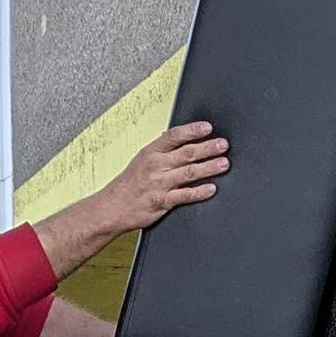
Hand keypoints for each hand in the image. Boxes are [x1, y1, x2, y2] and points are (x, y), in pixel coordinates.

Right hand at [96, 121, 225, 232]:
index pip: (174, 136)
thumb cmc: (128, 184)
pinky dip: (199, 192)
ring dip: (209, 168)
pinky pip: (184, 195)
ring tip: (223, 164)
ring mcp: (159, 184)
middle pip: (186, 153)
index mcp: (150, 152)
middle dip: (207, 148)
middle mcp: (155, 166)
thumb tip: (176, 137)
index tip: (207, 127)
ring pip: (189, 173)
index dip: (192, 130)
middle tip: (223, 145)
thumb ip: (160, 149)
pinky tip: (211, 188)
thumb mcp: (140, 160)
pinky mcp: (162, 202)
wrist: (111, 208)